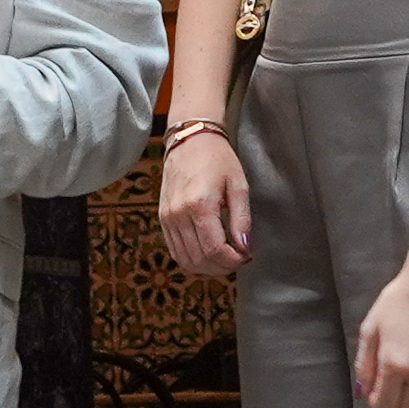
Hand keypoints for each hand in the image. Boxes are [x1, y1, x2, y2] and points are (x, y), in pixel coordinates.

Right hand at [154, 126, 248, 276]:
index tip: (246, 256)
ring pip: (185, 259)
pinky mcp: (162, 218)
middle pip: (199, 258)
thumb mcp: (238, 185)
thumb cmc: (217, 159)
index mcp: (199, 204)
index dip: (232, 261)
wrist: (189, 140)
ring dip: (207, 267)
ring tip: (224, 259)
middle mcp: (178, 214)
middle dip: (222, 267)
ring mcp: (167, 217)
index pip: (214, 249)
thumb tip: (245, 247)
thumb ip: (241, 219)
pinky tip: (207, 254)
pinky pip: (175, 250)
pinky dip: (192, 259)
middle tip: (238, 259)